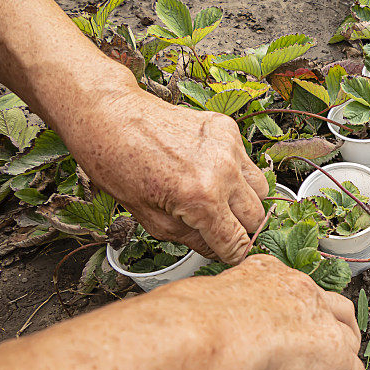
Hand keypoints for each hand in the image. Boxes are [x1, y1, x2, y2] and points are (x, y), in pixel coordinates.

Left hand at [61, 82, 266, 263]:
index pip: (237, 244)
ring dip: (245, 202)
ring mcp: (229, 148)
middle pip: (256, 219)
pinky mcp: (228, 129)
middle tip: (219, 228)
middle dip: (240, 229)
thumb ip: (192, 240)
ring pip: (261, 191)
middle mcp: (223, 173)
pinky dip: (237, 174)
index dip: (233, 255)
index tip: (228, 254)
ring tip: (219, 199)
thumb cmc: (118, 166)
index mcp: (201, 200)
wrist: (108, 115)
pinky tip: (210, 171)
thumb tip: (217, 250)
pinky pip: (247, 163)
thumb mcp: (151, 221)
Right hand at [175, 255, 365, 369]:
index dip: (294, 327)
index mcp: (265, 274)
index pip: (294, 297)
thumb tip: (207, 343)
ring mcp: (318, 315)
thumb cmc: (187, 329)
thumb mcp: (205, 316)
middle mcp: (297, 287)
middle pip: (330, 313)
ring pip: (345, 341)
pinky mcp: (331, 347)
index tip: (281, 350)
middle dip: (322, 346)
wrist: (198, 337)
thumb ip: (220, 325)